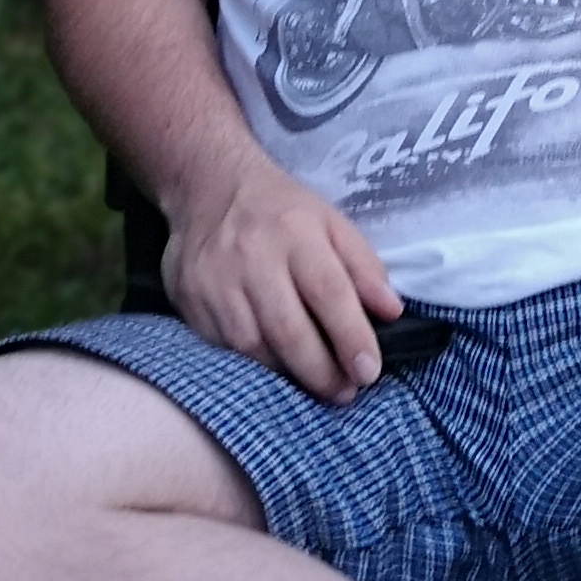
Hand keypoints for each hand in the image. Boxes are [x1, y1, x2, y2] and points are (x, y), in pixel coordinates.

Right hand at [160, 143, 402, 404]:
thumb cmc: (282, 212)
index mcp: (297, 232)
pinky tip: (272, 369)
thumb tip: (392, 312)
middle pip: (288, 329)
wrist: (209, 188)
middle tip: (344, 393)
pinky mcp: (188, 299)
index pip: (329, 292)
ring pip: (251, 346)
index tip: (369, 372)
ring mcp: (215, 281)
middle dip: (321, 371)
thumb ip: (364, 267)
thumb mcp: (332, 223)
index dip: (351, 337)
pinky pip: (221, 346)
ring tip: (313, 385)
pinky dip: (249, 365)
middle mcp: (253, 257)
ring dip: (285, 375)